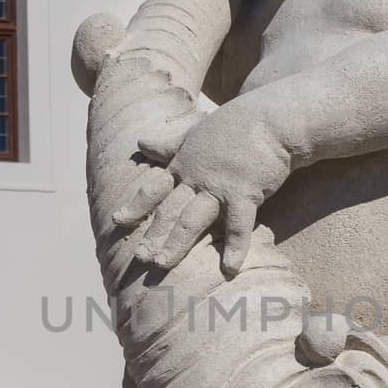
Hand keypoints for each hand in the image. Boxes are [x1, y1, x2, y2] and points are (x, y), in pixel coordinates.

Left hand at [114, 96, 292, 275]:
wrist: (270, 117)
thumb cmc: (236, 125)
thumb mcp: (196, 131)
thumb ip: (169, 143)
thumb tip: (141, 143)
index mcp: (185, 164)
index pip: (155, 188)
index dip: (136, 205)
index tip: (117, 221)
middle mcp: (196, 177)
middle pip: (169, 209)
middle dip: (153, 234)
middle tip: (139, 257)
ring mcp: (219, 185)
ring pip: (192, 219)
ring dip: (176, 243)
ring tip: (162, 264)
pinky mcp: (244, 192)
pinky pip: (238, 225)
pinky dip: (235, 247)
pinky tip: (229, 269)